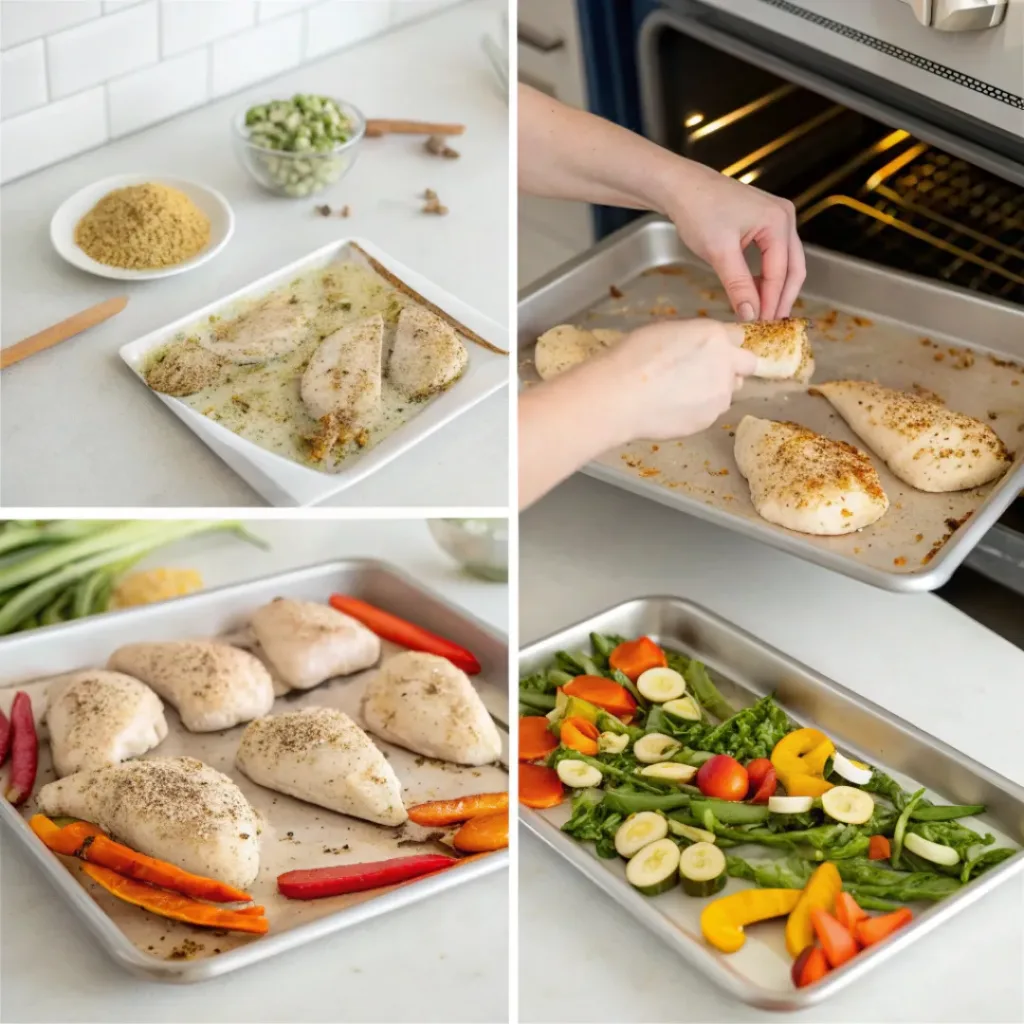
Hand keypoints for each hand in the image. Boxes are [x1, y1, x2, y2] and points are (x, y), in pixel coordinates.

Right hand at [592, 318, 756, 444]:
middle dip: (731, 367)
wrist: (620, 397)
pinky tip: (673, 407)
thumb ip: (693, 337)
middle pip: (746, 365)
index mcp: (714, 336)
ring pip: (728, 391)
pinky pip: (710, 412)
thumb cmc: (633, 358)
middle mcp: (726, 364)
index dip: (724, 344)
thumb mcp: (665, 330)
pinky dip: (698, 410)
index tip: (711, 350)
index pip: (738, 336)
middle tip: (702, 372)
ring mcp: (720, 395)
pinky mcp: (709, 420)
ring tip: (680, 393)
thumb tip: (700, 346)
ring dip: (714, 390)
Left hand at [660, 162, 804, 321]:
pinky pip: (772, 254)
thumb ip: (738, 285)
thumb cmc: (698, 210)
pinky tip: (754, 291)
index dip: (772, 302)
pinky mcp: (763, 221)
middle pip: (792, 267)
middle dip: (781, 297)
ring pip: (784, 262)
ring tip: (762, 312)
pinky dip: (765, 275)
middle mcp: (783, 217)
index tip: (764, 325)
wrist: (680, 187)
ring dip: (774, 288)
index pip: (780, 272)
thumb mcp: (719, 252)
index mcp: (777, 221)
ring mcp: (775, 217)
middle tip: (771, 325)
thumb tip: (750, 314)